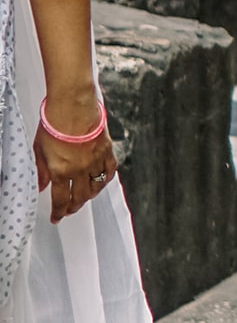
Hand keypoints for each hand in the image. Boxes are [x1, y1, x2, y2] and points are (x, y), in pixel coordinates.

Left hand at [34, 91, 114, 223]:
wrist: (73, 105)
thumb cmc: (54, 123)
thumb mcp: (39, 149)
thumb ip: (41, 170)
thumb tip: (42, 185)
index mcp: (60, 171)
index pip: (60, 200)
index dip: (58, 212)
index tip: (56, 217)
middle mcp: (79, 170)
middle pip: (80, 197)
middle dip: (73, 207)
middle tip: (69, 210)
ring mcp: (95, 161)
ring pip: (96, 187)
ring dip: (89, 195)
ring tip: (85, 197)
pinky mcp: (106, 150)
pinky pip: (110, 171)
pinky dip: (106, 179)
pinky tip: (101, 181)